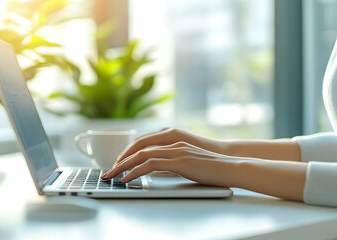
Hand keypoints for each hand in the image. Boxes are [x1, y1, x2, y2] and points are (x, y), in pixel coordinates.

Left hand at [101, 140, 239, 186]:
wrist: (232, 166)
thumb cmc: (212, 167)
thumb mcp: (188, 161)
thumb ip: (172, 161)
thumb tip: (156, 170)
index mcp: (174, 140)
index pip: (144, 143)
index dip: (128, 152)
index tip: (118, 164)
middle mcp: (172, 142)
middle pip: (138, 147)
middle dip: (121, 159)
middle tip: (108, 171)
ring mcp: (175, 150)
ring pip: (141, 155)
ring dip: (123, 166)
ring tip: (112, 176)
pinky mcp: (179, 161)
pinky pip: (150, 165)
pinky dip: (135, 172)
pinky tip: (127, 179)